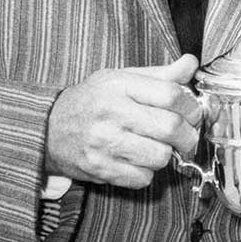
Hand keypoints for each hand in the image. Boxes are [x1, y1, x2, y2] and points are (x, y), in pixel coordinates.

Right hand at [45, 55, 201, 187]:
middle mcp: (111, 112)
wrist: (48, 127)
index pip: (171, 94)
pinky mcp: (99, 168)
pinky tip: (138, 160)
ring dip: (166, 155)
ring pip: (160, 156)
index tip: (193, 113)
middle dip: (187, 135)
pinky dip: (147, 172)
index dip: (191, 106)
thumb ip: (159, 74)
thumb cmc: (92, 101)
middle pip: (170, 127)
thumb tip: (191, 63)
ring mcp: (104, 142)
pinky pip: (142, 178)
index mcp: (119, 85)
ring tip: (157, 147)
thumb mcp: (121, 78)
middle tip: (185, 136)